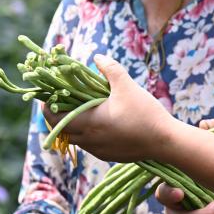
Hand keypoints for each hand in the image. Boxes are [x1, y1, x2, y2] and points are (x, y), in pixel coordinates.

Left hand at [45, 54, 173, 162]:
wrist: (165, 142)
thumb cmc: (145, 113)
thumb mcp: (127, 86)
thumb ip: (110, 69)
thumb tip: (98, 57)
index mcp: (89, 122)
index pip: (55, 118)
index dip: (48, 107)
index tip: (51, 96)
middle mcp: (89, 140)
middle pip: (62, 131)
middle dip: (59, 116)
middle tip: (65, 101)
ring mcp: (98, 150)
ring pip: (76, 139)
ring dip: (74, 126)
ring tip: (82, 110)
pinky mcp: (108, 156)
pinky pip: (89, 145)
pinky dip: (87, 135)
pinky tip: (100, 123)